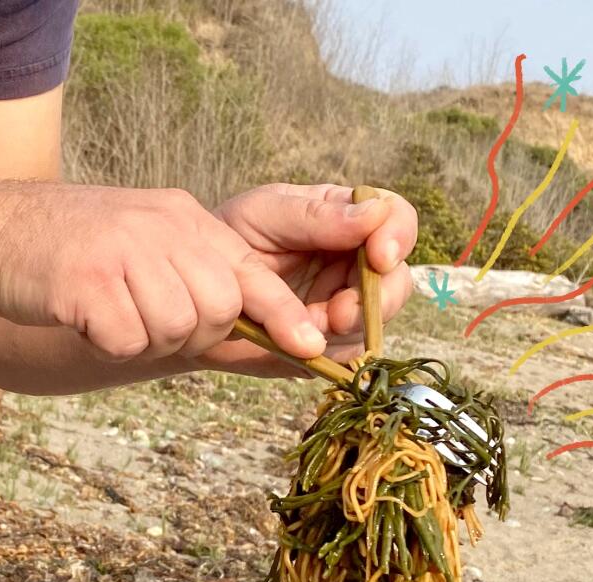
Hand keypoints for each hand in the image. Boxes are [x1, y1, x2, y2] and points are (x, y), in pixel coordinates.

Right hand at [0, 181, 331, 364]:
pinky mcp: (89, 278)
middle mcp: (161, 225)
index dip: (283, 313)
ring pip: (175, 328)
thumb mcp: (142, 247)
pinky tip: (83, 316)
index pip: (248, 271)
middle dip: (189, 333)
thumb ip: (193, 274)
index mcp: (181, 218)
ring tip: (107, 312)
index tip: (313, 344)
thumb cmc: (68, 257)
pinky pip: (126, 340)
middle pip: (218, 310)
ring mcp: (124, 248)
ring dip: (143, 339)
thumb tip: (245, 320)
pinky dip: (107, 344)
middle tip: (142, 319)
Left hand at [207, 184, 417, 374]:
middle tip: (339, 313)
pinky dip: (328, 353)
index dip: (397, 237)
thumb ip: (318, 216)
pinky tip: (300, 345)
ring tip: (310, 325)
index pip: (395, 219)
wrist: (195, 294)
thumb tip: (375, 214)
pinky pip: (348, 356)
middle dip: (377, 300)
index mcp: (346, 220)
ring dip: (349, 329)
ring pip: (377, 323)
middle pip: (397, 281)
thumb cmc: (228, 239)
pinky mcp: (328, 346)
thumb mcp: (267, 215)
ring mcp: (345, 307)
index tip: (380, 256)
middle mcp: (353, 264)